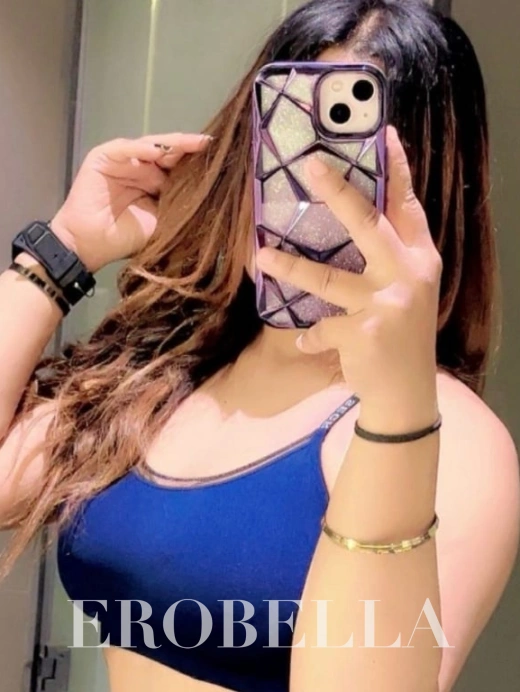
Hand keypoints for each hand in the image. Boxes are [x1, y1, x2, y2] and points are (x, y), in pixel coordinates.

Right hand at [50, 133, 211, 272]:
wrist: (90, 245)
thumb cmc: (125, 237)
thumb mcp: (161, 221)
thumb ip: (178, 206)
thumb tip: (209, 195)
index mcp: (156, 182)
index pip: (179, 167)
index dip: (197, 163)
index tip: (223, 160)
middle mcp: (141, 167)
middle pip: (169, 153)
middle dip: (189, 149)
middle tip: (211, 146)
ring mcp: (123, 160)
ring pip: (151, 146)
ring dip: (171, 145)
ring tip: (193, 143)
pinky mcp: (103, 157)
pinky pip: (125, 149)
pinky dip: (139, 149)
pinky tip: (156, 151)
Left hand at [256, 127, 441, 427]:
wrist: (407, 391)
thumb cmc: (403, 335)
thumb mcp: (409, 290)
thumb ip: (391, 257)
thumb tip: (357, 218)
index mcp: (420, 259)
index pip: (407, 207)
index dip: (397, 170)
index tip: (385, 134)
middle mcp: (408, 276)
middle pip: (368, 225)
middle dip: (339, 193)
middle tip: (310, 167)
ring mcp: (387, 305)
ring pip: (328, 278)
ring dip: (291, 267)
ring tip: (260, 254)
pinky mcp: (364, 334)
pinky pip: (321, 328)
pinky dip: (309, 336)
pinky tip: (303, 340)